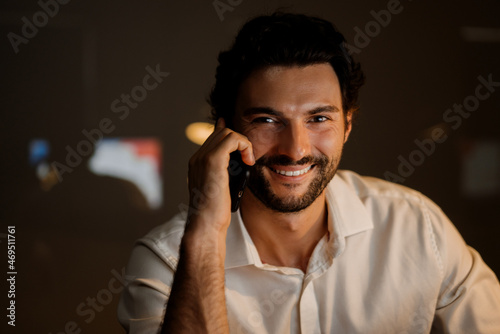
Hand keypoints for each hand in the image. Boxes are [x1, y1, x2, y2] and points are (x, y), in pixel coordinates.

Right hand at [186, 118, 254, 235]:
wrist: (206, 224)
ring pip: (227, 133)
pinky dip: (245, 146)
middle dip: (239, 141)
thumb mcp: (219, 188)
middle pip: (221, 132)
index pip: (213, 138)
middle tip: (248, 159)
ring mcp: (203, 158)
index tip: (241, 140)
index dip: (228, 132)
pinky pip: (232, 139)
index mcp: (197, 163)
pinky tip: (248, 161)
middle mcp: (197, 158)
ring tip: (248, 161)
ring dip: (243, 143)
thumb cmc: (214, 212)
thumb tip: (239, 165)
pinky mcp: (213, 161)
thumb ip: (224, 174)